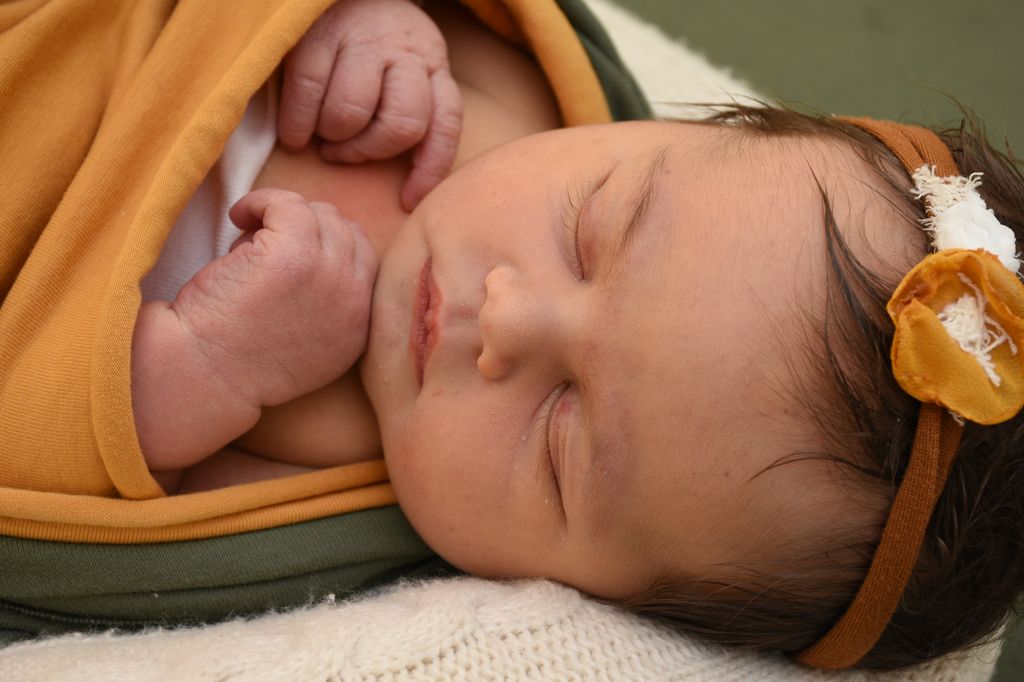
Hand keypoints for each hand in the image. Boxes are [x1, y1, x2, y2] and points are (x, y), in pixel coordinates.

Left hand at [172, 189, 377, 407]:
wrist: (203, 374)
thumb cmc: (237, 363)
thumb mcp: (307, 350)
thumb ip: (326, 310)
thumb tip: (316, 254)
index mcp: (358, 326)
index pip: (364, 258)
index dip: (326, 244)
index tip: (291, 251)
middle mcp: (353, 299)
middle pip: (346, 230)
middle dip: (306, 229)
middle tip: (264, 245)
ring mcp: (327, 273)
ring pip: (319, 213)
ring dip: (281, 216)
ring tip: (246, 237)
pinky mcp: (294, 253)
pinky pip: (287, 203)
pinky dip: (260, 202)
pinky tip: (237, 217)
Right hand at [278, 0, 462, 210]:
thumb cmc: (372, 52)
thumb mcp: (405, 76)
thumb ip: (408, 114)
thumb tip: (404, 189)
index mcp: (434, 69)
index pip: (446, 126)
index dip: (429, 170)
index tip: (408, 200)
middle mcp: (407, 54)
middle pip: (402, 124)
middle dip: (368, 152)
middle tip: (344, 154)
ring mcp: (365, 41)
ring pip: (353, 112)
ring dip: (332, 136)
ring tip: (322, 134)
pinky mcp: (320, 34)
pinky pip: (308, 92)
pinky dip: (298, 124)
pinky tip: (294, 134)